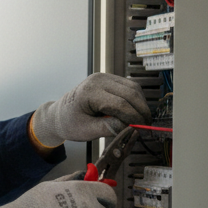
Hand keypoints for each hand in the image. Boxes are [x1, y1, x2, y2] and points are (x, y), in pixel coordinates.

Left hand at [30, 73, 151, 145]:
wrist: (60, 115)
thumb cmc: (69, 122)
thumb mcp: (87, 131)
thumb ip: (109, 128)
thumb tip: (131, 128)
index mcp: (90, 91)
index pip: (120, 103)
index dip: (134, 117)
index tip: (141, 130)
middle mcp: (98, 80)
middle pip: (131, 93)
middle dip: (141, 111)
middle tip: (147, 127)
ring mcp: (105, 77)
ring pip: (134, 88)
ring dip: (141, 104)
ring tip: (142, 121)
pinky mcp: (110, 80)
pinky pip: (130, 87)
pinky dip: (136, 100)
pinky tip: (135, 112)